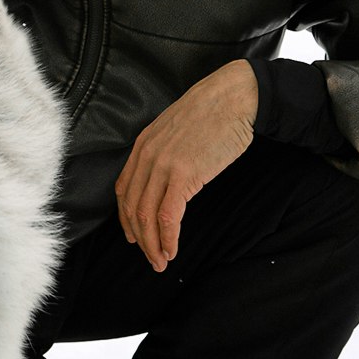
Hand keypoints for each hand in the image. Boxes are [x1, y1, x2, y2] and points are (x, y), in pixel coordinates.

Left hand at [114, 59, 256, 272]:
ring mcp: (163, 165)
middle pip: (132, 207)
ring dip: (153, 244)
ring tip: (161, 261)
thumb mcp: (176, 131)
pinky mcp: (183, 174)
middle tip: (150, 258)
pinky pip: (168, 215)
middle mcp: (146, 156)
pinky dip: (168, 237)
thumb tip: (166, 179)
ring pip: (147, 215)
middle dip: (140, 238)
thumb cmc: (212, 113)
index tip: (134, 237)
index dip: (126, 218)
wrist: (233, 97)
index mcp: (142, 146)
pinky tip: (173, 249)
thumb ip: (165, 153)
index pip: (124, 190)